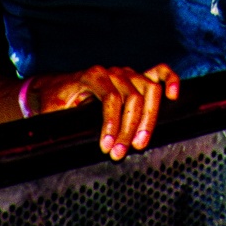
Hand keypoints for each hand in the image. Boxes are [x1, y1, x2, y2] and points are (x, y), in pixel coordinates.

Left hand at [28, 64, 181, 160]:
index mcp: (92, 75)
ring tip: (140, 143)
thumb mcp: (52, 111)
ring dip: (148, 118)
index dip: (111, 123)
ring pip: (149, 90)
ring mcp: (127, 73)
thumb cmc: (55, 100)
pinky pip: (159, 72)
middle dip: (129, 129)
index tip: (107, 146)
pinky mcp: (136, 78)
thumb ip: (61, 122)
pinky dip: (170, 80)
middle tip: (121, 153)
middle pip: (132, 97)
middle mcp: (113, 72)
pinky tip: (173, 95)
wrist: (56, 87)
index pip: (110, 97)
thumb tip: (69, 141)